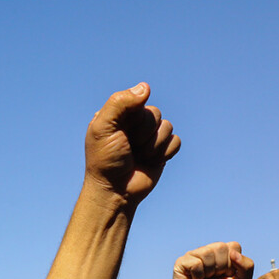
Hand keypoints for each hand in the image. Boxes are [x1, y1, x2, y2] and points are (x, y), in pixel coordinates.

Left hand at [83, 83, 180, 207]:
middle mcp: (135, 123)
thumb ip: (119, 103)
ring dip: (153, 145)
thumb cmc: (105, 159)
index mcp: (119, 114)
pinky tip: (150, 162)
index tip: (120, 133)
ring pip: (167, 127)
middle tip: (129, 148)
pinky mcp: (162, 150)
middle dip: (143, 134)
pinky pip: (176, 142)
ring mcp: (150, 136)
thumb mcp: (102, 128)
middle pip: (155, 114)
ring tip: (138, 156)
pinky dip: (164, 153)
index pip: (139, 101)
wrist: (116, 190)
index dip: (133, 118)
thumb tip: (145, 87)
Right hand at [171, 242, 253, 278]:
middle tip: (214, 278)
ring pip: (207, 252)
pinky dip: (198, 275)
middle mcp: (208, 252)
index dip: (233, 263)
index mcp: (223, 254)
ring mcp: (194, 255)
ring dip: (209, 271)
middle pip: (221, 247)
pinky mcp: (181, 262)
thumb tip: (233, 253)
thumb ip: (248, 266)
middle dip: (221, 266)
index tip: (227, 275)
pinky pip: (195, 262)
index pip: (234, 246)